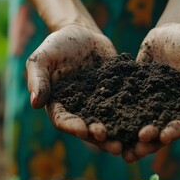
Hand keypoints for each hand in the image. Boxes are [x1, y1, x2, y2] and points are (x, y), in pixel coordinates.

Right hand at [26, 23, 121, 154]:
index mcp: (60, 105)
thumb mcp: (42, 58)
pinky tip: (145, 122)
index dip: (72, 126)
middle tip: (114, 146)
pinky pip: (125, 107)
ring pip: (109, 123)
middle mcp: (81, 110)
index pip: (64, 120)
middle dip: (101, 139)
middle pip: (89, 129)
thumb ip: (38, 79)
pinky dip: (134, 116)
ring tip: (130, 142)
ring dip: (119, 135)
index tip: (82, 130)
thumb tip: (35, 103)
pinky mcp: (117, 95)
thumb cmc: (57, 45)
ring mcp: (101, 105)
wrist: (83, 33)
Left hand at [123, 23, 179, 161]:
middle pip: (163, 131)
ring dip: (133, 139)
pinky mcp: (137, 94)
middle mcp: (172, 108)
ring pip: (144, 125)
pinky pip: (128, 108)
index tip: (164, 136)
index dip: (176, 131)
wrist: (171, 30)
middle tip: (137, 149)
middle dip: (151, 142)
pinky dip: (119, 119)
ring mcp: (153, 103)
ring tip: (121, 150)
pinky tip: (107, 126)